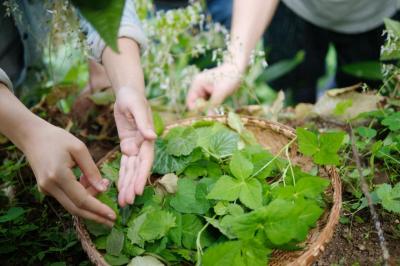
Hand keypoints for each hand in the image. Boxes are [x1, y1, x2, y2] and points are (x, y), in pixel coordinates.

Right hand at [23, 122, 115, 226]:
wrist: (32, 136)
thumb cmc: (58, 139)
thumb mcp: (79, 148)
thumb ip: (91, 170)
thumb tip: (103, 189)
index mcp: (59, 175)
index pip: (82, 200)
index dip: (98, 209)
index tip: (113, 216)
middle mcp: (50, 186)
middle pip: (76, 209)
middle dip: (95, 216)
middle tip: (112, 221)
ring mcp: (46, 189)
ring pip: (71, 205)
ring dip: (90, 203)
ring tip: (103, 188)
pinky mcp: (46, 189)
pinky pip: (66, 198)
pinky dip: (80, 196)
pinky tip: (88, 183)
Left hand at [114, 87, 155, 206]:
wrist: (127, 93)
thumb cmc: (133, 98)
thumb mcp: (137, 107)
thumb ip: (144, 123)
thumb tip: (152, 137)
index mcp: (148, 139)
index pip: (146, 161)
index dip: (142, 176)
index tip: (138, 190)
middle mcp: (143, 146)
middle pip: (138, 170)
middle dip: (132, 186)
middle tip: (126, 202)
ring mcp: (135, 147)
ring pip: (130, 170)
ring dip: (127, 185)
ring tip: (123, 201)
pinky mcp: (127, 146)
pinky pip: (124, 164)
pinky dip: (122, 175)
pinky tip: (120, 188)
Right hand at [186, 63, 243, 109]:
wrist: (238, 67)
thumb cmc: (229, 77)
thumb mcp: (221, 93)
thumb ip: (213, 105)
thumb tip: (208, 117)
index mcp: (196, 84)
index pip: (190, 102)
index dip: (197, 110)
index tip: (207, 114)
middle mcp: (198, 86)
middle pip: (196, 104)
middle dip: (204, 109)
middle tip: (215, 111)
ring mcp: (204, 89)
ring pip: (203, 104)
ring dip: (209, 107)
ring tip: (219, 105)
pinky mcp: (210, 91)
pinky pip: (208, 102)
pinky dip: (213, 105)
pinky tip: (220, 103)